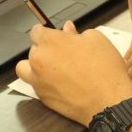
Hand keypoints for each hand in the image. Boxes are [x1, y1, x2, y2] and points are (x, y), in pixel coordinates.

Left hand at [15, 21, 131, 125]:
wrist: (107, 101)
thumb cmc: (104, 71)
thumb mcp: (96, 40)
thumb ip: (77, 33)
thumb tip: (68, 30)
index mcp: (50, 42)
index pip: (35, 31)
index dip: (45, 31)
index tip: (52, 34)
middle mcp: (39, 60)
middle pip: (33, 49)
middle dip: (46, 48)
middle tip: (63, 52)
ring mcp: (38, 80)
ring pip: (24, 68)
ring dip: (33, 65)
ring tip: (50, 67)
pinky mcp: (42, 97)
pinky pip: (35, 85)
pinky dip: (43, 82)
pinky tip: (59, 82)